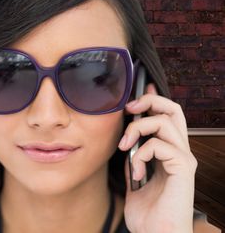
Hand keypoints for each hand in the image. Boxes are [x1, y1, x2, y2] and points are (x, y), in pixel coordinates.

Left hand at [118, 83, 197, 232]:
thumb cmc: (147, 216)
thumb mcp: (134, 180)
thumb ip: (133, 160)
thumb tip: (125, 142)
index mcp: (168, 153)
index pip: (166, 116)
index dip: (153, 99)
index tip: (136, 92)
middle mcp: (179, 152)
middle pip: (173, 109)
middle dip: (149, 100)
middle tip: (128, 108)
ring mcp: (183, 160)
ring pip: (164, 121)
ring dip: (138, 128)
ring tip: (124, 146)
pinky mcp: (183, 169)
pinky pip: (160, 145)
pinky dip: (141, 154)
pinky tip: (135, 172)